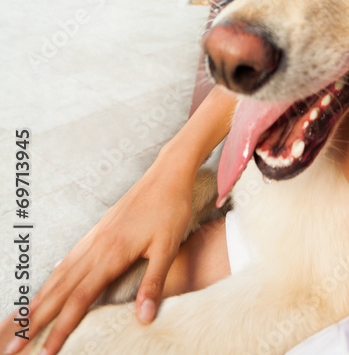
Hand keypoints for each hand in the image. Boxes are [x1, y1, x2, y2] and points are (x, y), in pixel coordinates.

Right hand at [0, 150, 195, 354]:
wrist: (167, 173)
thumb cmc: (171, 209)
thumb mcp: (169, 247)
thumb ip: (154, 283)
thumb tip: (144, 319)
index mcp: (112, 254)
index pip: (79, 300)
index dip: (60, 328)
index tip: (44, 353)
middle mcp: (96, 246)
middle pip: (59, 290)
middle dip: (35, 320)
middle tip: (12, 348)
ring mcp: (95, 236)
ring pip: (60, 273)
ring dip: (39, 299)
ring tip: (22, 320)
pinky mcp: (99, 228)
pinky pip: (70, 257)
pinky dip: (55, 274)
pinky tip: (51, 280)